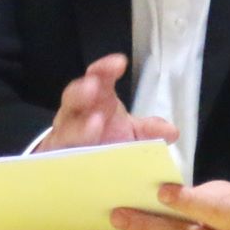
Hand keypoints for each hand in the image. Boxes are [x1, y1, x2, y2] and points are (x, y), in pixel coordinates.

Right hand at [38, 54, 177, 152]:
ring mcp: (63, 137)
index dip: (104, 69)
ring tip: (95, 124)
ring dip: (79, 127)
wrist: (84, 165)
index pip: (97, 77)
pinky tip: (78, 157)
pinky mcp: (58, 159)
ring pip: (64, 129)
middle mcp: (75, 115)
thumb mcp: (130, 134)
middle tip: (94, 88)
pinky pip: (60, 156)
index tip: (119, 63)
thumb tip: (172, 131)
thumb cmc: (107, 140)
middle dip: (82, 91)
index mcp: (95, 100)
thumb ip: (148, 131)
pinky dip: (67, 155)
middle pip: (72, 98)